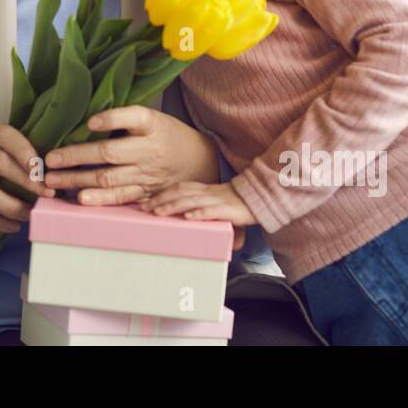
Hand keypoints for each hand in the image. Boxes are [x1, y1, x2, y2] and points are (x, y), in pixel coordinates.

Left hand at [42, 106, 220, 205]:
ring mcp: (147, 175)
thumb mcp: (153, 118)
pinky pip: (119, 196)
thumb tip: (85, 118)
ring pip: (108, 178)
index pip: (134, 118)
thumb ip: (125, 118)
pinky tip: (80, 198)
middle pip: (110, 153)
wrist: (198, 161)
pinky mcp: (145, 193)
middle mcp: (149, 150)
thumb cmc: (166, 134)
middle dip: (77, 156)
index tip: (91, 121)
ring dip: (77, 179)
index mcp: (152, 125)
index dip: (112, 120)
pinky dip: (99, 199)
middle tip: (49, 159)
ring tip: (52, 179)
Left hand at [142, 181, 256, 226]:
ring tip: (159, 212)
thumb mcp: (216, 203)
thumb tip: (185, 219)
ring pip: (191, 201)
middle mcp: (208, 193)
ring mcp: (218, 200)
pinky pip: (212, 210)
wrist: (262, 198)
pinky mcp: (229, 209)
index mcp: (204, 190)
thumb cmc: (237, 203)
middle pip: (180, 193)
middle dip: (161, 200)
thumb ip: (201, 208)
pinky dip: (200, 213)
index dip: (161, 194)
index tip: (145, 202)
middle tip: (144, 208)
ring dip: (173, 206)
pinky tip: (189, 217)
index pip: (178, 189)